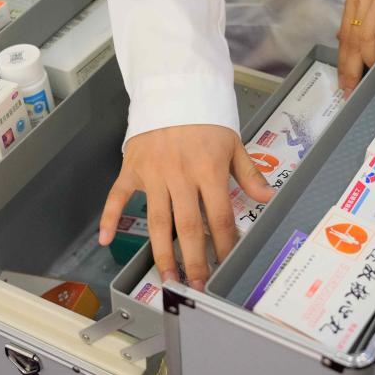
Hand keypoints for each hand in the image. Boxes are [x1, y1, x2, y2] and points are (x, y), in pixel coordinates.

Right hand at [99, 125, 273, 290]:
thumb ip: (249, 174)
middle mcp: (180, 176)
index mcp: (208, 171)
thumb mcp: (233, 143)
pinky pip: (118, 197)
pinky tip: (106, 239)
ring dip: (163, 252)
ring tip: (167, 278)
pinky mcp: (132, 169)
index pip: (220, 216)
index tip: (226, 264)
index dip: (225, 244)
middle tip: (196, 285)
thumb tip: (268, 198)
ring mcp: (153, 174)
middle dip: (194, 259)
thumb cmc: (204, 118)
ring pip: (158, 220)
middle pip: (189, 226)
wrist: (173, 89)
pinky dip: (109, 217)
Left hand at [337, 0, 374, 96]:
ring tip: (371, 71)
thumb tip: (342, 38)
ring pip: (365, 30)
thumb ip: (359, 16)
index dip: (343, 62)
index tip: (344, 83)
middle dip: (351, 65)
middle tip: (352, 86)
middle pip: (352, 37)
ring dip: (367, 55)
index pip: (345, 37)